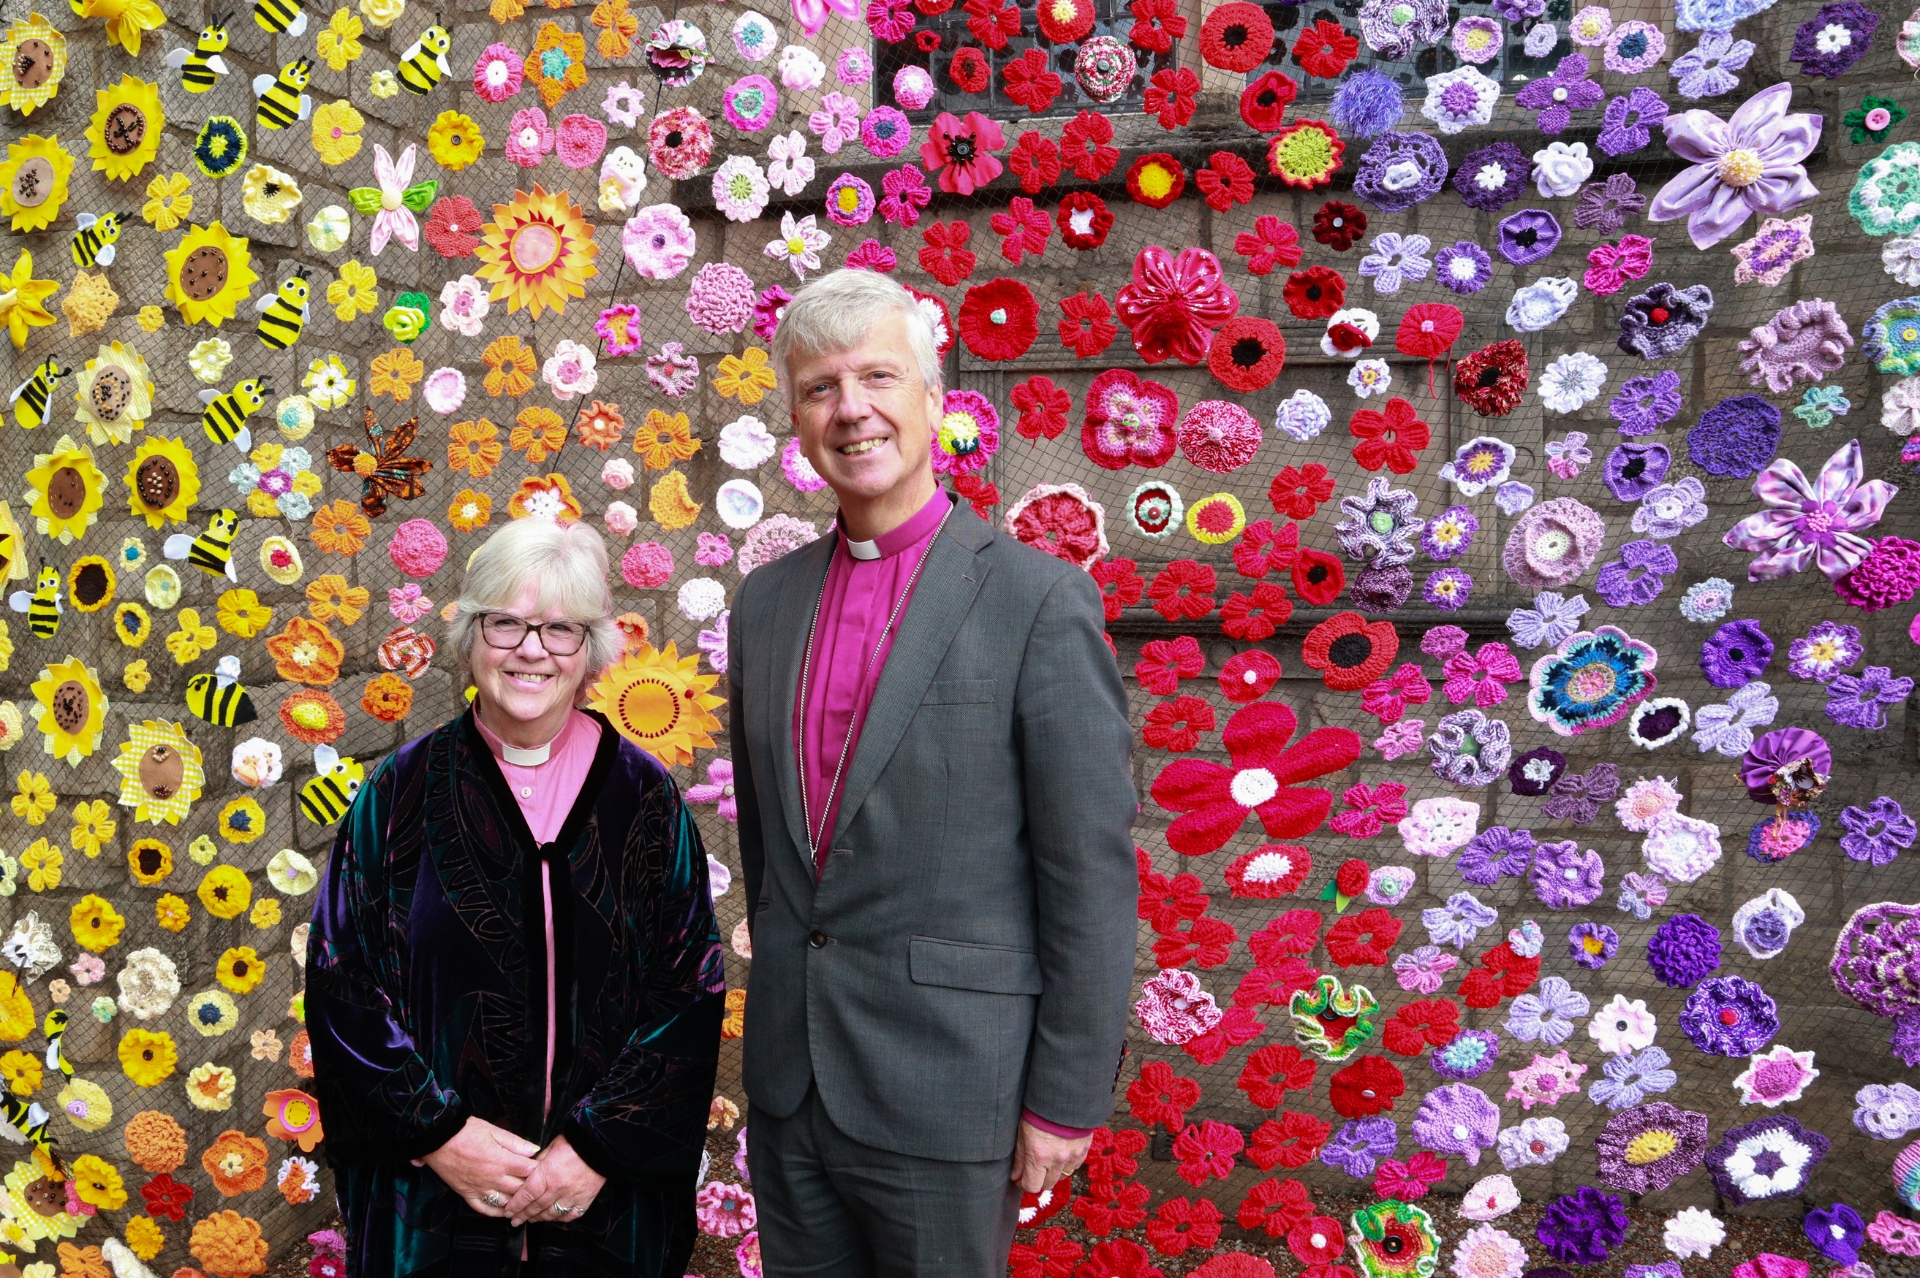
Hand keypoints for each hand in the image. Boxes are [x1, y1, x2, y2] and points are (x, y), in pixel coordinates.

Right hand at [414, 1117, 541, 1216]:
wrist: (437, 1139)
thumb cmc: (465, 1131)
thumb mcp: (493, 1130)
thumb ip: (515, 1142)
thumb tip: (535, 1150)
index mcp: (501, 1160)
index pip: (529, 1170)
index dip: (540, 1171)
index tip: (547, 1170)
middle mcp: (493, 1178)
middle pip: (520, 1189)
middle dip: (532, 1189)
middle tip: (541, 1188)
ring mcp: (479, 1188)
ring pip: (505, 1202)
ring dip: (517, 1203)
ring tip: (527, 1202)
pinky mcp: (467, 1194)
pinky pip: (484, 1209)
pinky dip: (496, 1212)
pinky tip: (504, 1211)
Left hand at [504, 1134, 606, 1226]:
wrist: (601, 1145)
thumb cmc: (574, 1142)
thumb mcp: (551, 1147)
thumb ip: (538, 1162)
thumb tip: (528, 1171)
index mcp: (546, 1175)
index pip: (526, 1195)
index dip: (515, 1206)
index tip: (508, 1211)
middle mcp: (557, 1189)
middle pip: (536, 1207)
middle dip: (523, 1215)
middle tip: (515, 1220)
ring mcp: (571, 1197)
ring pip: (551, 1214)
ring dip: (539, 1218)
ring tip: (531, 1219)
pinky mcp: (584, 1200)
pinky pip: (569, 1215)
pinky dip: (560, 1218)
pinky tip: (553, 1216)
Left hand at [1009, 1119, 1090, 1193]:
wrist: (1064, 1096)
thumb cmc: (1039, 1112)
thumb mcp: (1022, 1133)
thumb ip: (1020, 1157)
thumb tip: (1015, 1176)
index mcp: (1038, 1156)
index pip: (1032, 1186)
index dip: (1024, 1185)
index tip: (1021, 1180)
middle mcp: (1057, 1160)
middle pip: (1048, 1185)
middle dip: (1039, 1180)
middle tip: (1034, 1170)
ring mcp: (1072, 1156)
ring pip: (1062, 1177)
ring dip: (1054, 1173)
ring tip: (1048, 1160)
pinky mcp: (1084, 1150)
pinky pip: (1075, 1166)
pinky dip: (1067, 1164)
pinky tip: (1061, 1153)